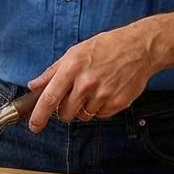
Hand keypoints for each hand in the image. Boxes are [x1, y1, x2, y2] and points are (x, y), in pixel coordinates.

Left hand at [25, 25, 157, 132]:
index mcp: (72, 68)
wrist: (139, 47)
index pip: (50, 98)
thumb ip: (52, 71)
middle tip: (72, 98)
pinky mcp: (117, 103)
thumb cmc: (106, 47)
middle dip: (64, 111)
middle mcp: (86, 83)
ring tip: (94, 88)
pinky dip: (100, 108)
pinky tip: (106, 91)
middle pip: (65, 113)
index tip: (34, 126)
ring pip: (83, 116)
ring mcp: (103, 94)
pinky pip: (100, 115)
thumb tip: (34, 86)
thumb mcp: (75, 52)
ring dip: (84, 108)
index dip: (39, 115)